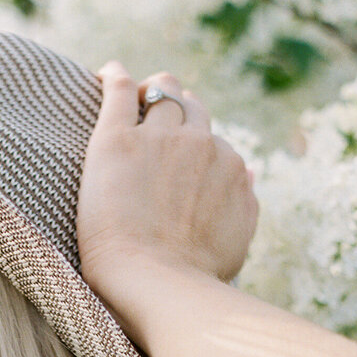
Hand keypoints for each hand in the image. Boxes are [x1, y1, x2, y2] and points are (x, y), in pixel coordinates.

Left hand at [77, 63, 257, 299]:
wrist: (155, 283)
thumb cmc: (194, 277)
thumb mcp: (237, 242)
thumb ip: (245, 203)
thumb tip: (249, 172)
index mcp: (227, 166)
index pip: (211, 140)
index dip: (194, 143)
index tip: (180, 152)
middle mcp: (199, 144)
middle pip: (190, 106)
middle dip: (177, 105)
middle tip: (159, 112)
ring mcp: (159, 138)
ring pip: (161, 93)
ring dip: (152, 91)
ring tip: (137, 95)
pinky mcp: (117, 140)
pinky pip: (120, 92)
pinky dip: (114, 79)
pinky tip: (107, 74)